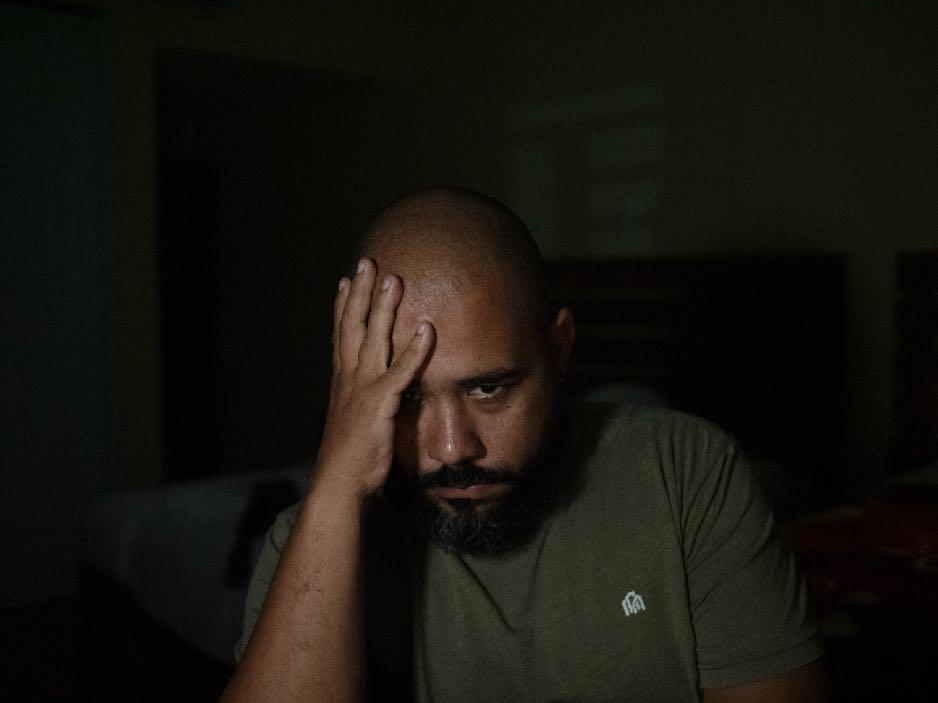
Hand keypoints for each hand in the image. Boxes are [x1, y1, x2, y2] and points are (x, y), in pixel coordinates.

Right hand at [314, 258, 433, 497]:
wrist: (339, 485)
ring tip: (394, 280)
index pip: (340, 335)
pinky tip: (426, 329)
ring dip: (384, 308)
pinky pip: (401, 371)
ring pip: (374, 339)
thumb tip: (371, 398)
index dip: (342, 306)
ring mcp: (362, 388)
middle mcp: (348, 378)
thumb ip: (361, 404)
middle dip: (360, 293)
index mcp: (341, 381)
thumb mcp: (352, 423)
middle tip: (367, 262)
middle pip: (353, 326)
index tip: (345, 280)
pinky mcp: (380, 404)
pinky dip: (414, 350)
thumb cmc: (348, 459)